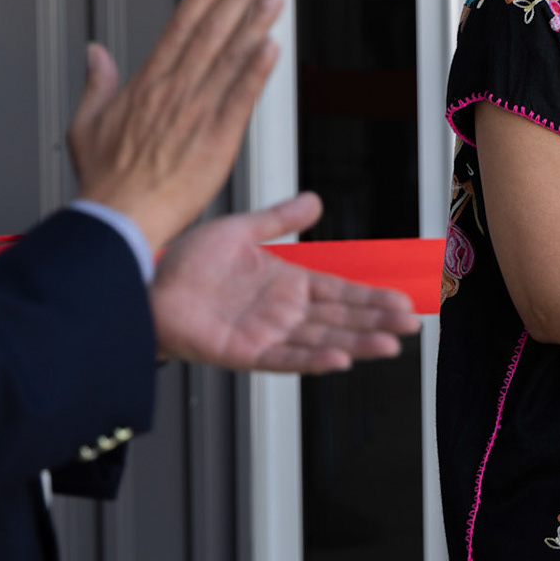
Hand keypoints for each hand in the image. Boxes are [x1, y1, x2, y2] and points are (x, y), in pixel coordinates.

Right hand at [68, 0, 283, 250]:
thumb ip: (95, 83)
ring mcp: (197, 114)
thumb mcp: (85, 124)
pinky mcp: (217, 141)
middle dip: (237, 1)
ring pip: (230, 60)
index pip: (178, 30)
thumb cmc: (104, 180)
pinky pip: (241, 100)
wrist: (119, 218)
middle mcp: (174, 92)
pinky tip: (272, 49)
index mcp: (145, 85)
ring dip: (254, 26)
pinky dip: (257, 73)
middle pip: (211, 36)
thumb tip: (94, 53)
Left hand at [149, 194, 420, 373]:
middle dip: (376, 321)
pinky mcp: (245, 352)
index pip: (340, 290)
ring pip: (322, 341)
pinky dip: (313, 359)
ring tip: (390, 344)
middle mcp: (282, 311)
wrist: (146, 282)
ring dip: (356, 344)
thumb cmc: (187, 260)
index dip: (372, 296)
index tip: (405, 300)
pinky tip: (340, 359)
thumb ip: (280, 219)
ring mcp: (266, 334)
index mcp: (287, 283)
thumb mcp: (242, 229)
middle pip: (340, 318)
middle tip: (413, 324)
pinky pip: (285, 358)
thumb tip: (316, 200)